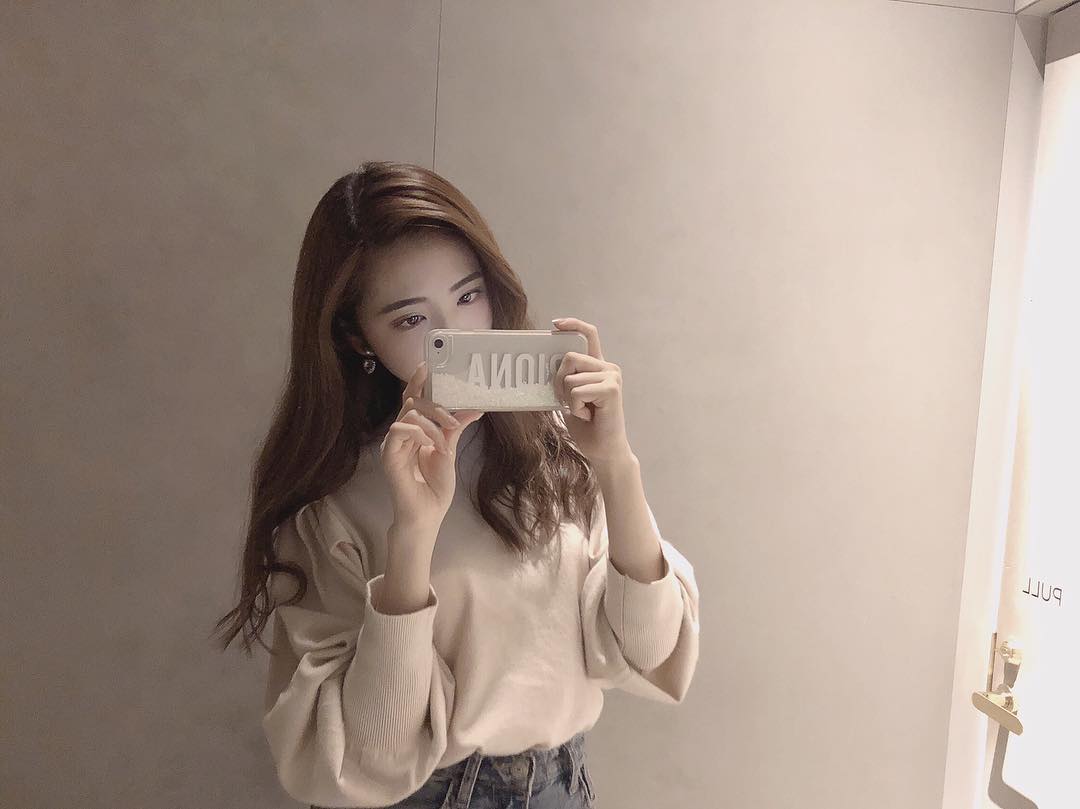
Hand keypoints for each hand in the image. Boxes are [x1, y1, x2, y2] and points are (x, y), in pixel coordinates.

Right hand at [380, 360, 484, 531]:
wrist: (427, 514)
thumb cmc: (435, 487)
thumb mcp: (450, 451)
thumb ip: (456, 428)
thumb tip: (475, 409)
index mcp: (415, 431)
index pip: (413, 400)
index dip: (417, 382)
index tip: (426, 365)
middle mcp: (402, 434)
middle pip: (411, 403)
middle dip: (433, 404)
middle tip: (452, 418)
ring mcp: (393, 444)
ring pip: (408, 415)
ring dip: (431, 423)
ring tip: (444, 440)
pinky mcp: (389, 455)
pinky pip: (399, 431)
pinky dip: (418, 433)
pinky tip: (430, 444)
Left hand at [551, 317, 632, 464]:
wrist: (604, 451)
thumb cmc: (587, 427)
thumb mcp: (570, 398)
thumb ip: (565, 379)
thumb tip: (545, 366)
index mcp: (598, 367)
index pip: (588, 335)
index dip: (573, 324)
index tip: (555, 324)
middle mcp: (608, 367)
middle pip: (569, 357)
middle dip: (559, 381)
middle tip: (567, 401)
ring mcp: (612, 377)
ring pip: (570, 377)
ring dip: (568, 399)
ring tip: (583, 411)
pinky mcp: (611, 389)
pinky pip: (577, 391)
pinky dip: (575, 407)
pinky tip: (589, 416)